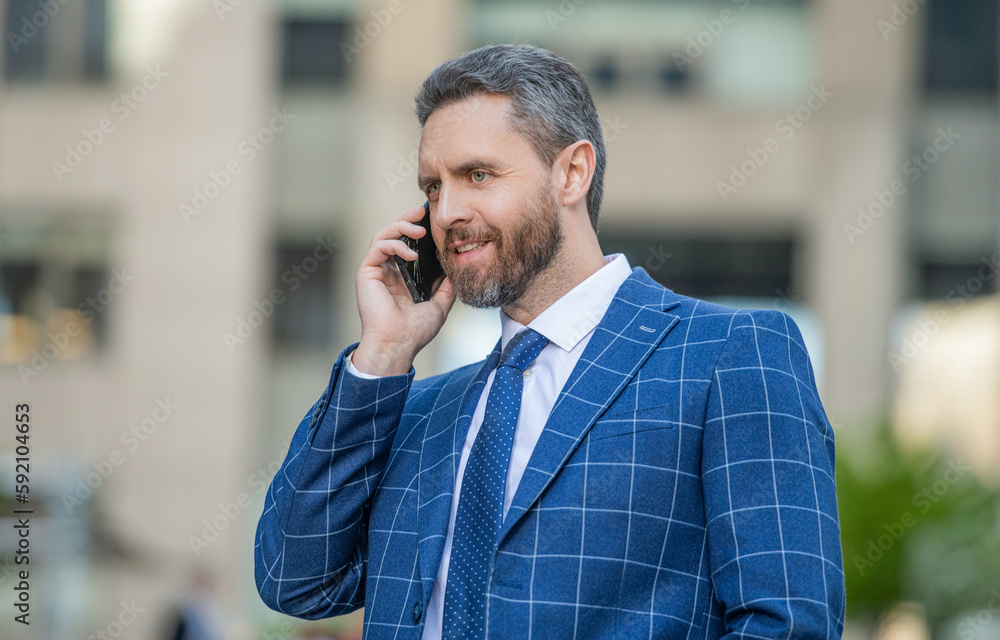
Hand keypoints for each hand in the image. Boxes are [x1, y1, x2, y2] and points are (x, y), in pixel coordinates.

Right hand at [352, 204, 454, 375]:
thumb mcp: (439, 305)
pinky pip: (378, 247)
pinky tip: (411, 253)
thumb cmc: (415, 331)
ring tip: (420, 229)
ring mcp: (375, 270)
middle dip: (407, 219)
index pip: (407, 243)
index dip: (417, 229)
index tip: (432, 219)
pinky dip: (395, 244)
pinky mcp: (366, 272)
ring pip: (384, 235)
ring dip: (401, 226)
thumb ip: (446, 287)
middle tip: (422, 211)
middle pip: (393, 234)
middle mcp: (386, 270)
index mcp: (401, 276)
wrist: (398, 345)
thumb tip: (456, 271)